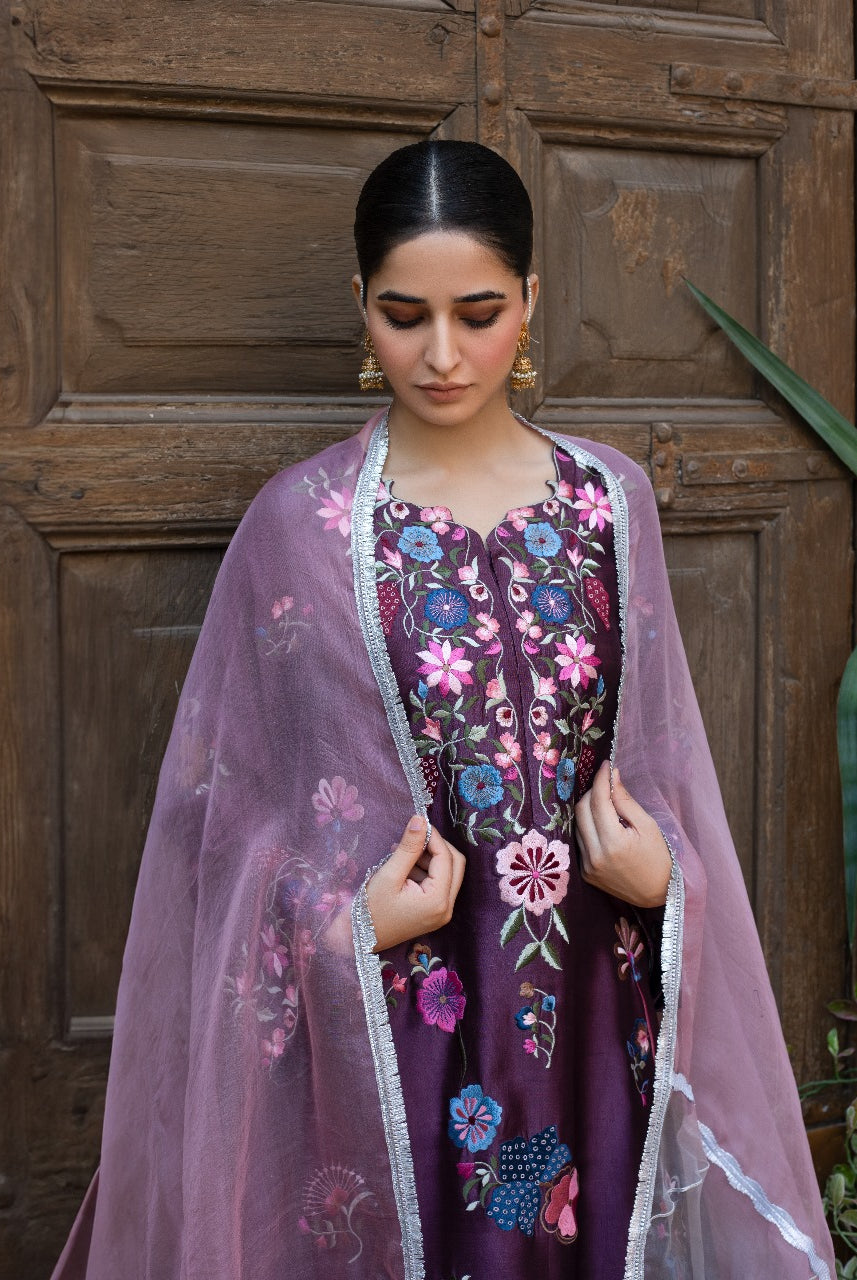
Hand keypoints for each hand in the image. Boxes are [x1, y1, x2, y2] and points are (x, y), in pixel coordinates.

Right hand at [366, 815, 466, 952]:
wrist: (357, 940)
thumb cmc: (370, 910)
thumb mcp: (389, 875)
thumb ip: (408, 847)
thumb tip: (420, 820)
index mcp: (438, 901)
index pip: (446, 858)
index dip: (434, 837)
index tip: (418, 823)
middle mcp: (446, 908)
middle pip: (455, 865)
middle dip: (436, 847)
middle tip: (414, 838)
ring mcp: (441, 913)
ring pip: (448, 873)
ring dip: (430, 858)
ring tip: (402, 854)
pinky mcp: (433, 913)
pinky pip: (438, 885)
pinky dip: (425, 871)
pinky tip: (404, 868)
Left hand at [574, 762, 670, 907]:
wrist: (659, 895)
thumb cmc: (660, 859)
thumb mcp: (648, 826)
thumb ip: (626, 801)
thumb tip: (612, 777)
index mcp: (614, 843)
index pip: (598, 801)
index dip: (601, 779)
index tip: (606, 765)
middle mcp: (595, 855)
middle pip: (581, 810)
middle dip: (593, 792)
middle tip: (607, 785)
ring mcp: (587, 866)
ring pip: (577, 825)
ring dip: (589, 809)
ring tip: (607, 805)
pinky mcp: (584, 873)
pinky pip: (580, 840)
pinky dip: (588, 827)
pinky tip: (603, 825)